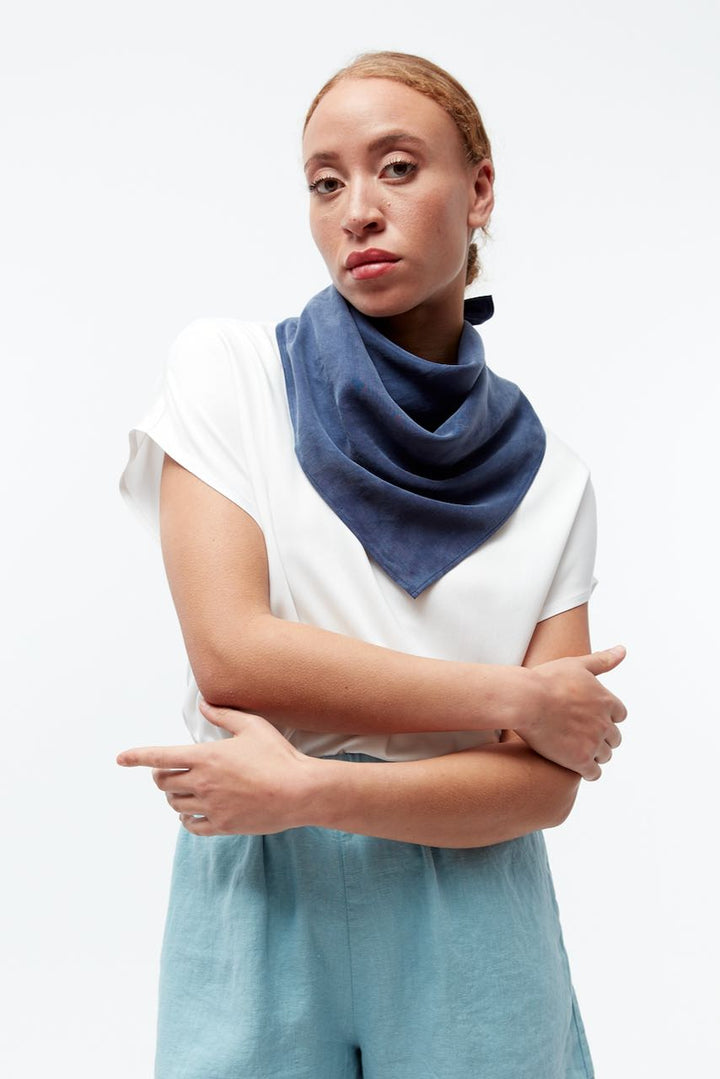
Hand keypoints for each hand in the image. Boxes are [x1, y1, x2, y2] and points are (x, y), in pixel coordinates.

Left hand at [116, 699, 317, 835]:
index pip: (159, 757)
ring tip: (182, 790)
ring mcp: (211, 807)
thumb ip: (224, 715)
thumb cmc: (278, 756)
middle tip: (168, 772)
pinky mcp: (222, 826)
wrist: (300, 792)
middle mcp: (202, 783)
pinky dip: (186, 819)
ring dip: (174, 796)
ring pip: (175, 805)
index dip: (136, 757)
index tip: (120, 759)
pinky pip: (191, 826)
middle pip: (164, 783)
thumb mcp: (252, 726)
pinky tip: (192, 814)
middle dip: (161, 776)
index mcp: (205, 757)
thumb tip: (204, 705)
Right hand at [515, 645, 627, 780]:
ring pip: (604, 756)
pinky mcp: (580, 760)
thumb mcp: (576, 664)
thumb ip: (602, 660)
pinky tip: (573, 765)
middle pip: (614, 738)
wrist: (525, 700)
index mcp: (606, 701)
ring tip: (575, 750)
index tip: (591, 718)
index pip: (619, 715)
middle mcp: (605, 723)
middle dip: (601, 737)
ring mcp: (593, 743)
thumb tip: (623, 650)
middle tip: (581, 736)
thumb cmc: (546, 680)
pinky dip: (587, 771)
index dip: (606, 717)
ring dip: (593, 754)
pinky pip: (593, 773)